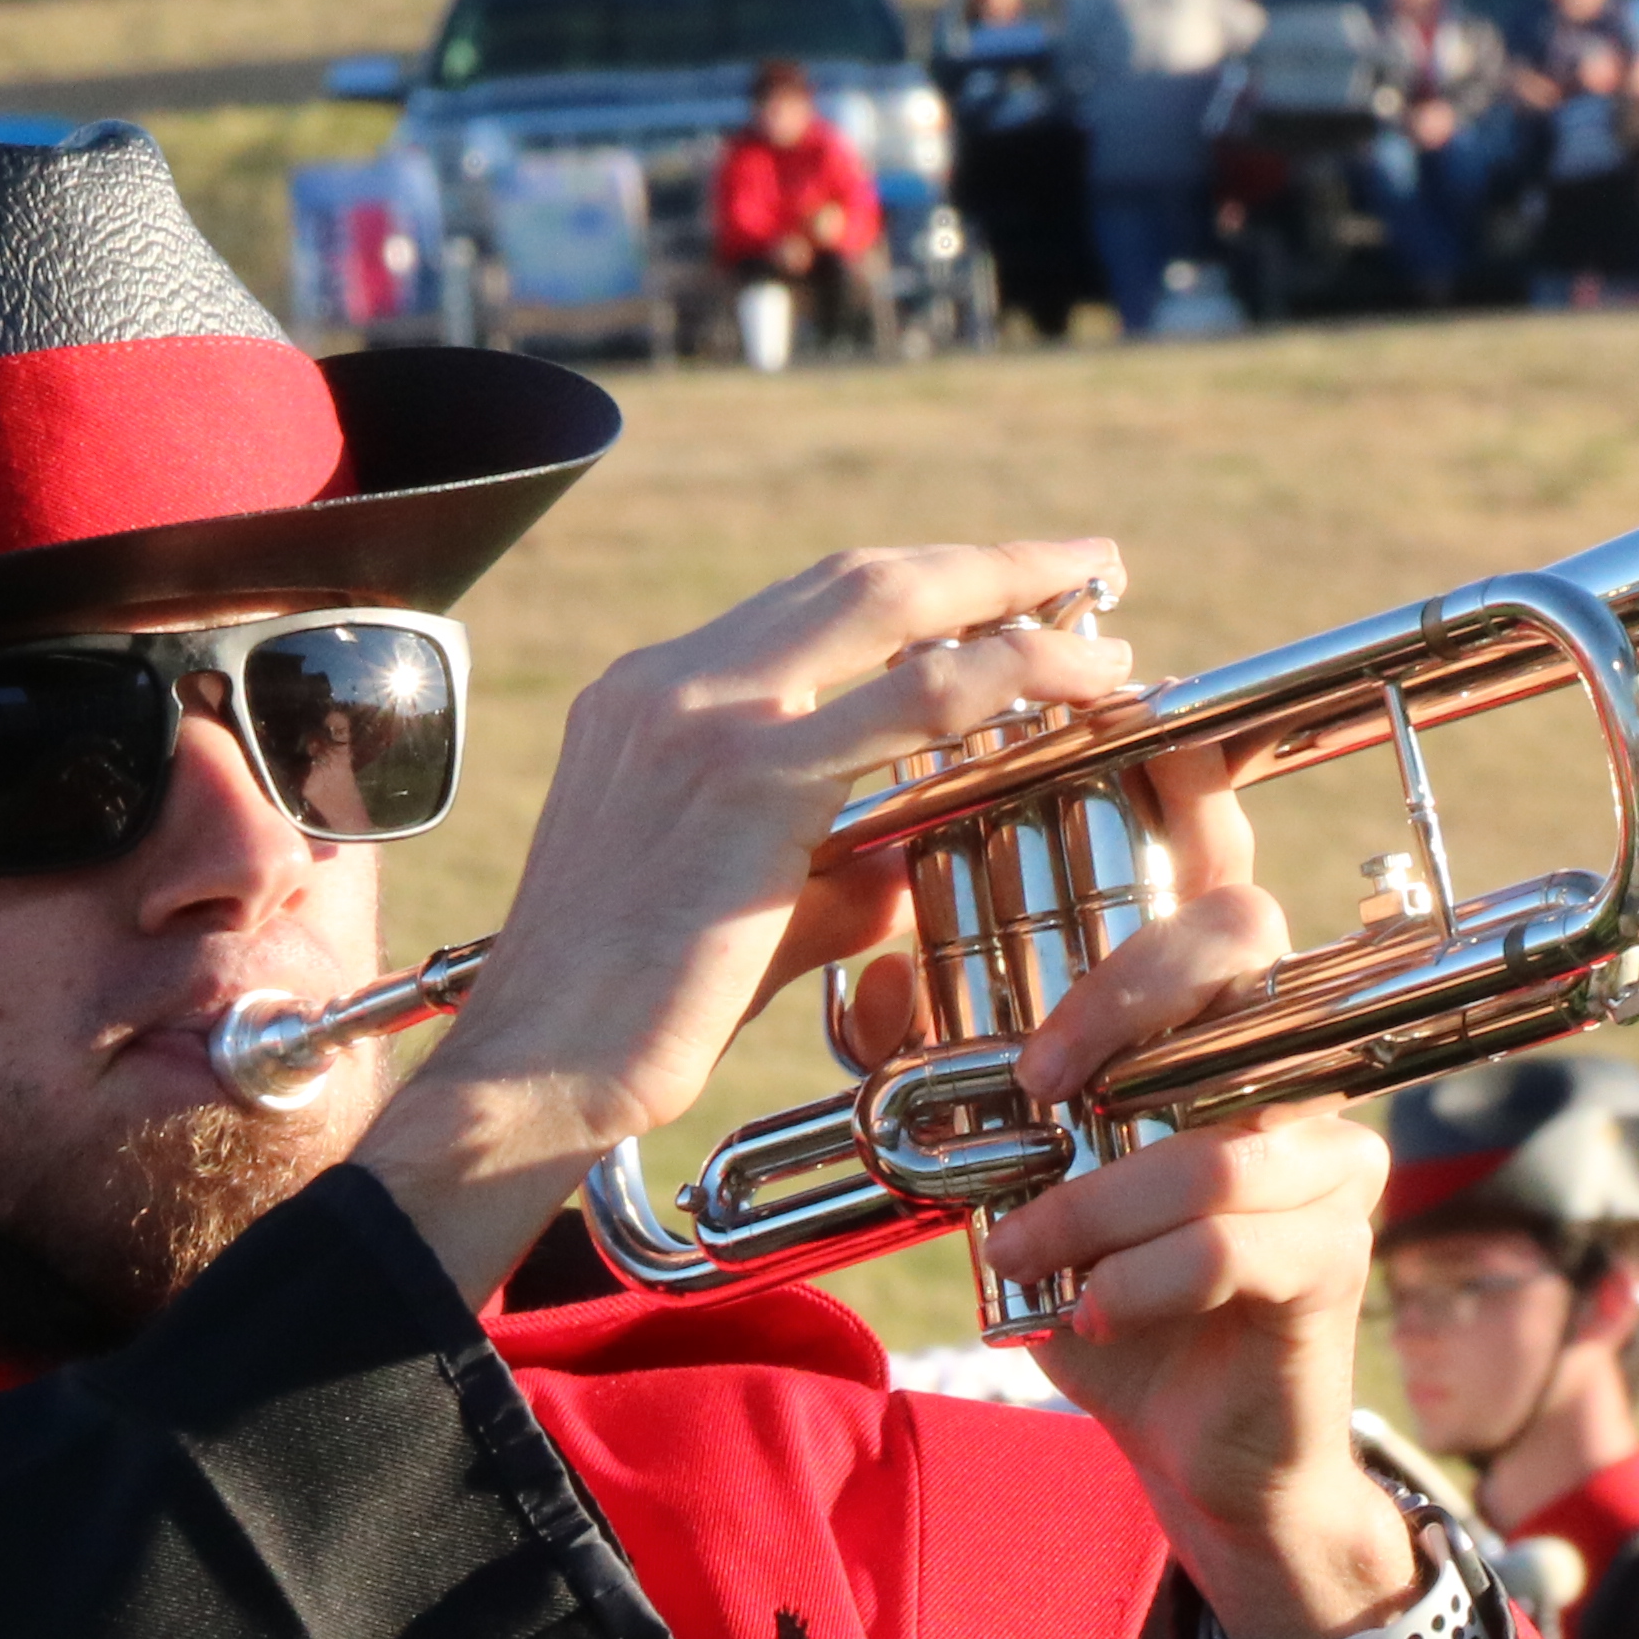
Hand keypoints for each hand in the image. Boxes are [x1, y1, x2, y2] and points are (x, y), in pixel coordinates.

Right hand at [358, 537, 1138, 1298]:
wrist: (536, 1071)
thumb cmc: (625, 1021)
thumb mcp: (737, 914)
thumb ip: (830, 873)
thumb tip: (917, 865)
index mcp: (647, 699)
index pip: (808, 609)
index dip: (920, 594)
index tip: (1004, 603)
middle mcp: (669, 682)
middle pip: (857, 578)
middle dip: (984, 567)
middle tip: (1084, 570)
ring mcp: (703, 715)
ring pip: (892, 606)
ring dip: (1013, 602)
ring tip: (1102, 628)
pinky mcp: (749, 777)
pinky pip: (915, 699)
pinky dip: (1011, 680)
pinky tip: (1080, 691)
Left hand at [965, 757, 1416, 1638]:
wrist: (1195, 1449)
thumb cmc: (1105, 1289)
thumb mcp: (1008, 1181)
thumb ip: (950, 1082)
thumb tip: (874, 981)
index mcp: (1211, 1023)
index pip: (1218, 877)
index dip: (1184, 804)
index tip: (1105, 765)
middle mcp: (1285, 1060)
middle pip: (1241, 941)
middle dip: (1120, 994)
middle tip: (1036, 1083)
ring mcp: (1325, 1154)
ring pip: (1210, 1138)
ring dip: (1089, 1206)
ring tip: (1019, 1255)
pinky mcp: (1333, 1253)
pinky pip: (1226, 1246)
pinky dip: (1130, 1282)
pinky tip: (1087, 1314)